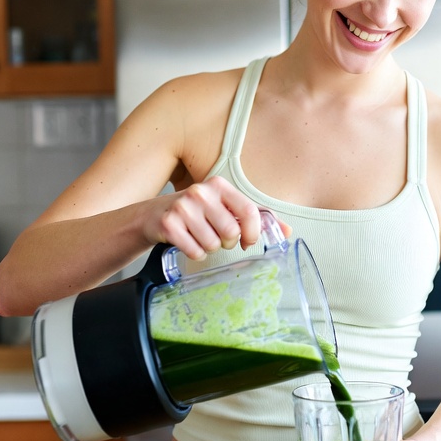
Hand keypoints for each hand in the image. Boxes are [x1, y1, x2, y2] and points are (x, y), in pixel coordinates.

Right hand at [144, 176, 290, 259]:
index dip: (253, 232)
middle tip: (219, 238)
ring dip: (210, 248)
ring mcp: (183, 207)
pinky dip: (195, 254)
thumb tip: (287, 231)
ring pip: (212, 244)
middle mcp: (201, 192)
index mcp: (219, 185)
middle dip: (228, 242)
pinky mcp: (169, 224)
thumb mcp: (225, 208)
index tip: (248, 242)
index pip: (248, 211)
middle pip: (230, 232)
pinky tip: (188, 243)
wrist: (154, 215)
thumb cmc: (196, 212)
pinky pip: (195, 252)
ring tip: (201, 238)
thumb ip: (255, 218)